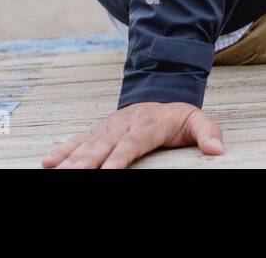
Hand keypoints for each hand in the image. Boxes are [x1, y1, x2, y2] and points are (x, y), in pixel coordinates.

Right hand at [42, 102, 223, 168]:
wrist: (160, 91)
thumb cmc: (177, 115)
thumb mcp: (197, 119)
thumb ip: (207, 132)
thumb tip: (217, 149)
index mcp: (149, 123)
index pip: (132, 143)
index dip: (119, 158)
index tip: (109, 172)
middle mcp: (124, 124)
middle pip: (103, 145)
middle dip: (87, 162)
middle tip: (75, 175)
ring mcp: (109, 127)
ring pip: (87, 144)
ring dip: (71, 159)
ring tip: (55, 171)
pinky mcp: (99, 131)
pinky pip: (78, 140)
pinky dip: (63, 150)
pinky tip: (48, 162)